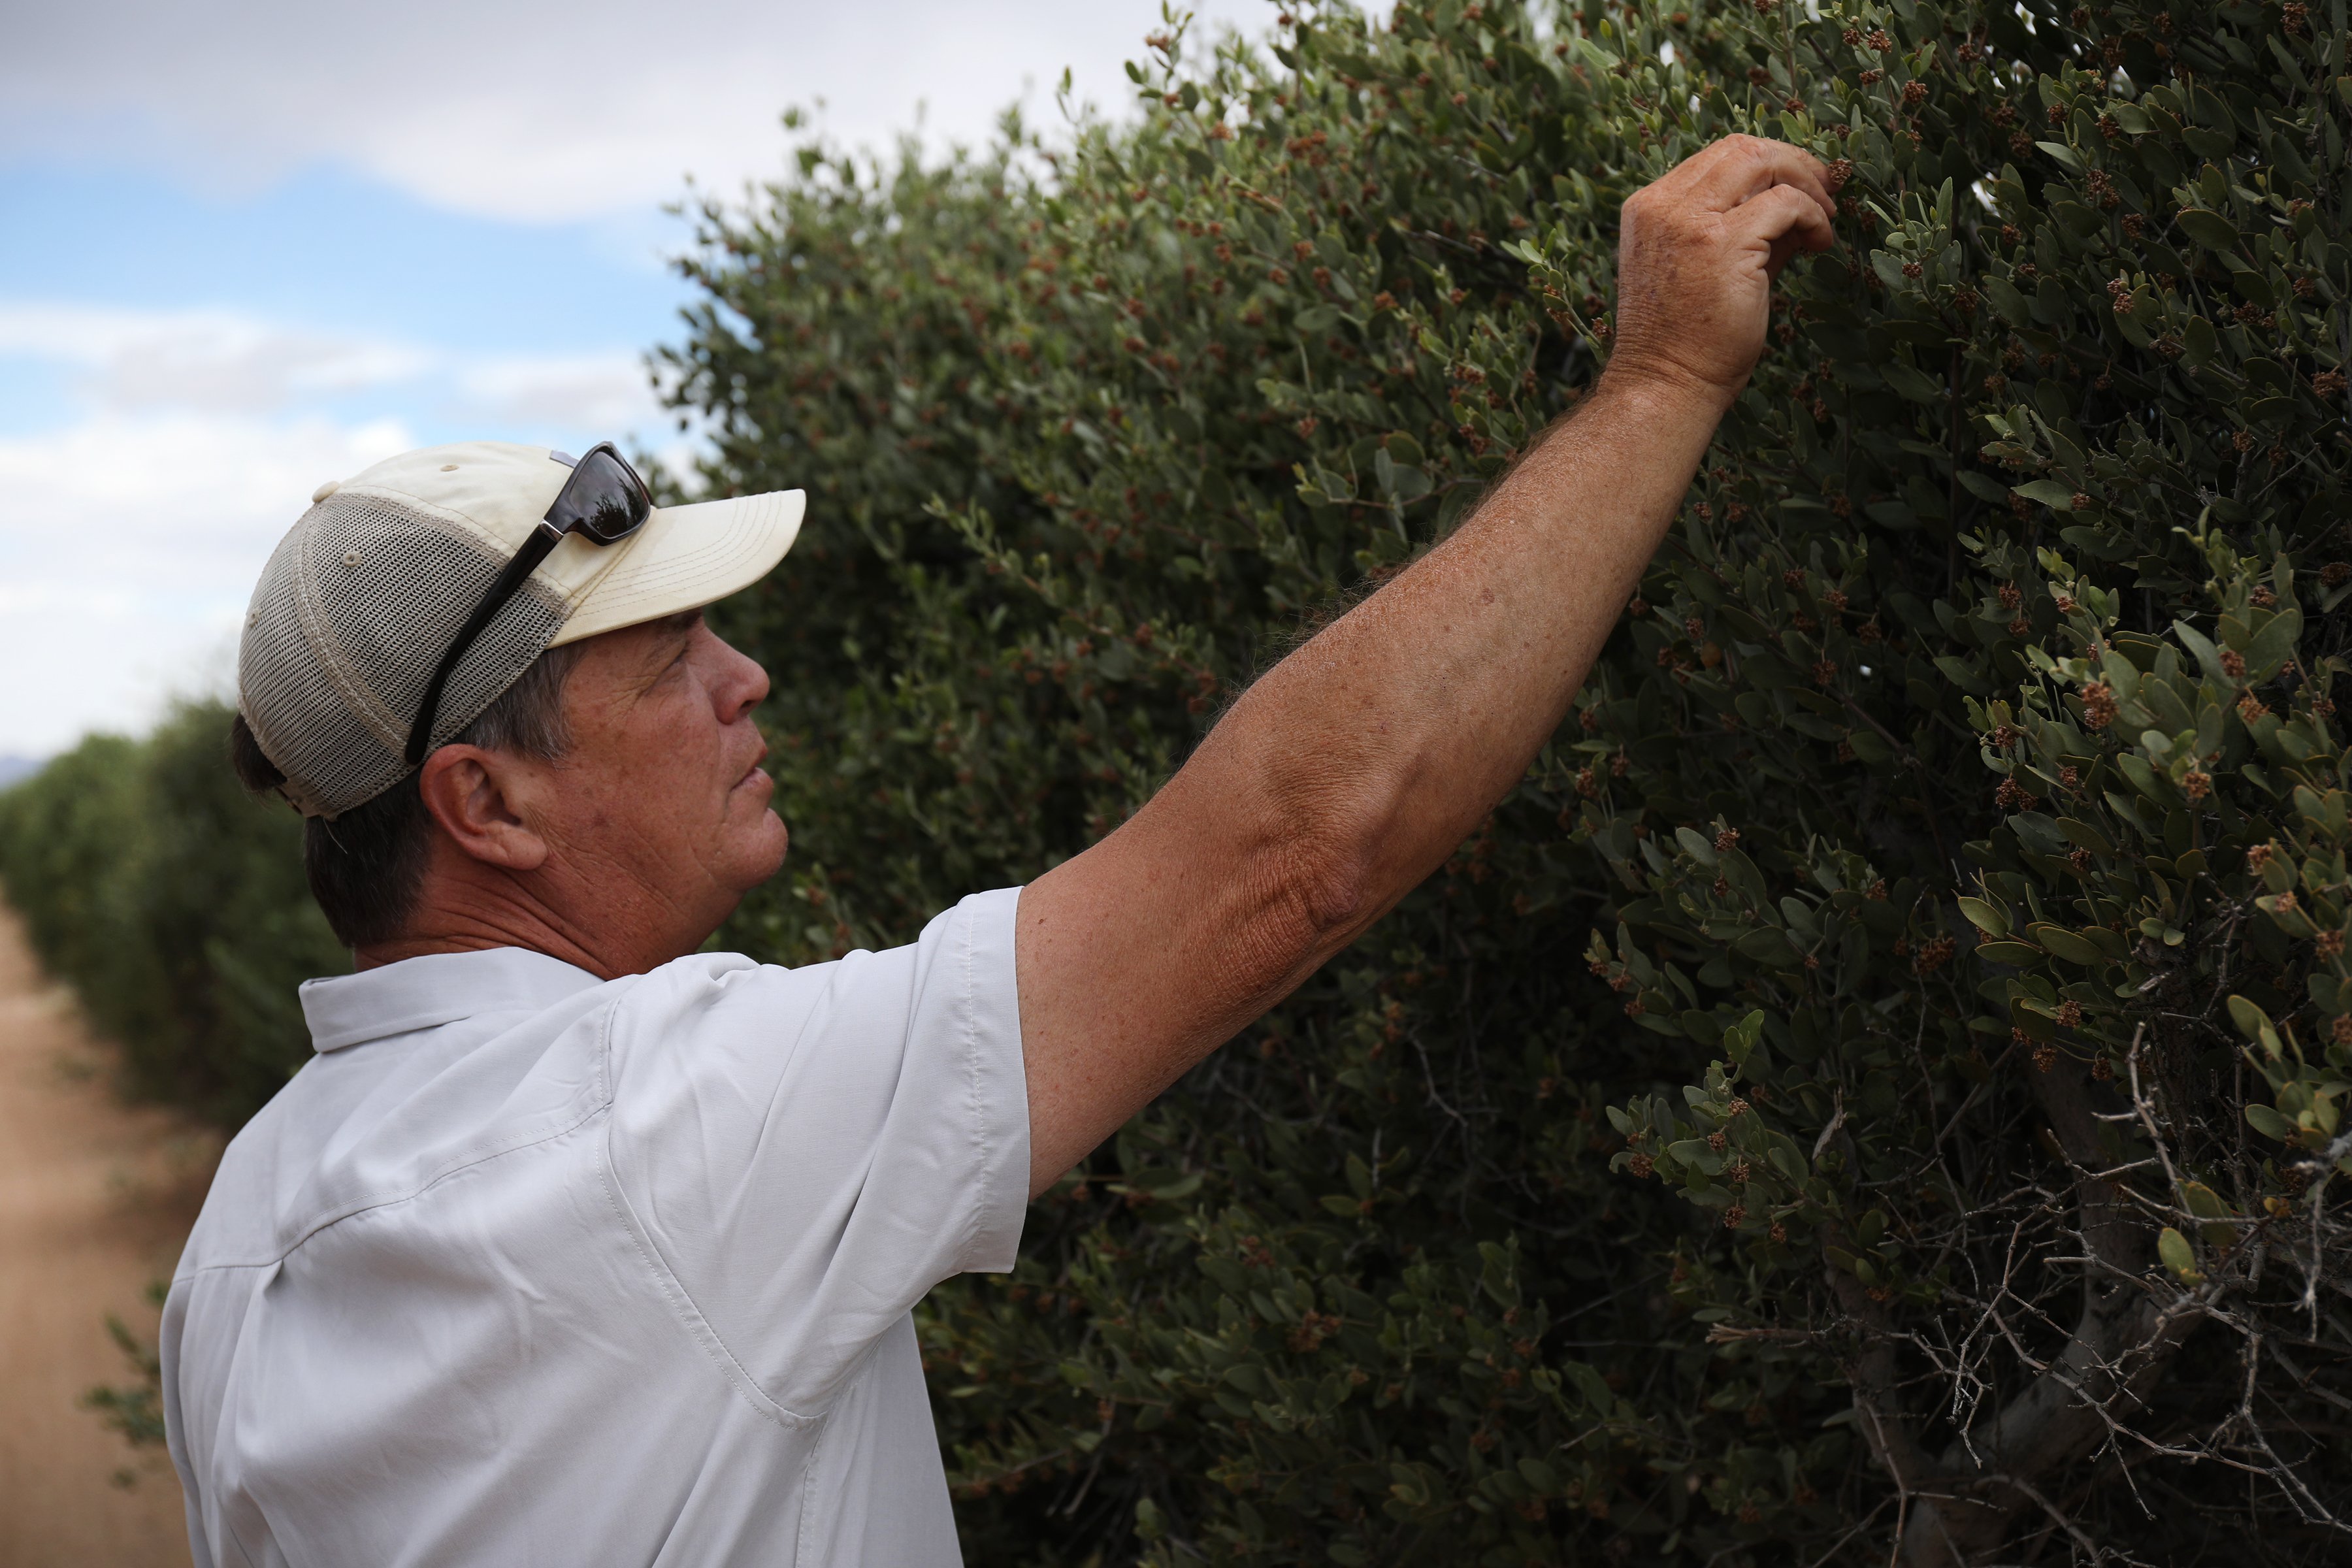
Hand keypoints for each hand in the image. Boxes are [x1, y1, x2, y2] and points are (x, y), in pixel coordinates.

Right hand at [1606, 136, 1837, 410]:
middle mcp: (1663, 207)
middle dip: (1793, 163)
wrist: (1666, 386)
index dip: (1769, 162)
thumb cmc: (1686, 340)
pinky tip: (1820, 243)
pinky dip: (1812, 216)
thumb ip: (1746, 228)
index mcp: (1650, 208)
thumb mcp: (1709, 268)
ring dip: (1806, 183)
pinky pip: (1785, 203)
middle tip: (1825, 192)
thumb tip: (1802, 202)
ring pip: (1762, 162)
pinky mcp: (1723, 244)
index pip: (1717, 156)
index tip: (1801, 185)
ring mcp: (1690, 223)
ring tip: (1825, 218)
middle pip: (1742, 148)